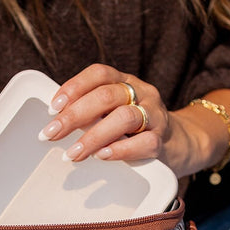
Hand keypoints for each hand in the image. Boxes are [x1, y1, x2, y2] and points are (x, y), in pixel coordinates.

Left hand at [40, 63, 209, 178]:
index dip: (74, 87)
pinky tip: (102, 156)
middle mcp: (141, 93)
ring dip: (93, 136)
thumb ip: (90, 112)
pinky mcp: (162, 140)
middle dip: (74, 115)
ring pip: (124, 118)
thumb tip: (54, 122)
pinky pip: (144, 143)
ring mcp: (154, 115)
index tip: (52, 107)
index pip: (99, 74)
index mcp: (125, 81)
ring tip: (72, 154)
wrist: (178, 143)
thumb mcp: (113, 111)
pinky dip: (120, 150)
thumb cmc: (133, 128)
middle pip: (106, 96)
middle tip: (51, 134)